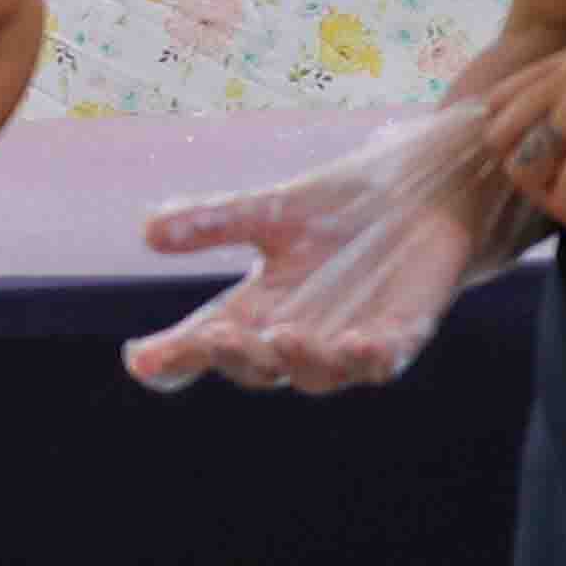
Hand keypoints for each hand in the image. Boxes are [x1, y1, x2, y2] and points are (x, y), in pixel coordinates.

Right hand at [126, 115, 526, 392]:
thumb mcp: (270, 208)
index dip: (174, 357)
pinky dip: (371, 358)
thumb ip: (214, 220)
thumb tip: (147, 231)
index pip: (206, 342)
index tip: (141, 359)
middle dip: (234, 356)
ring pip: (318, 373)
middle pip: (257, 366)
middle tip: (212, 337)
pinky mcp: (404, 333)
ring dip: (299, 360)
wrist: (424, 192)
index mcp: (260, 309)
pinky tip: (358, 344)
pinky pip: (386, 360)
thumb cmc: (344, 207)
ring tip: (283, 336)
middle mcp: (301, 335)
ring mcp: (352, 341)